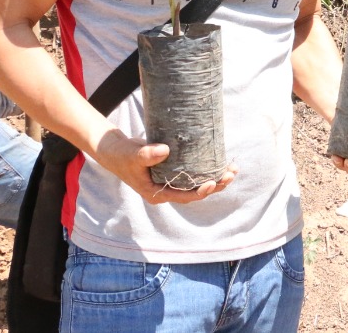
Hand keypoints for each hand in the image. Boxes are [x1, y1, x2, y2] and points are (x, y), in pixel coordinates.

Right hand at [92, 128, 236, 203]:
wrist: (115, 150)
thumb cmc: (122, 155)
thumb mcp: (133, 155)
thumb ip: (147, 154)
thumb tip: (165, 150)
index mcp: (158, 193)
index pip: (184, 197)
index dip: (201, 191)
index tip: (213, 182)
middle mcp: (167, 190)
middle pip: (195, 192)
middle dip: (216, 184)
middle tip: (231, 173)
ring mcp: (170, 181)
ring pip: (197, 182)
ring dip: (215, 177)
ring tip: (232, 168)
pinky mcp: (173, 170)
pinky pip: (193, 172)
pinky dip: (206, 167)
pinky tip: (219, 159)